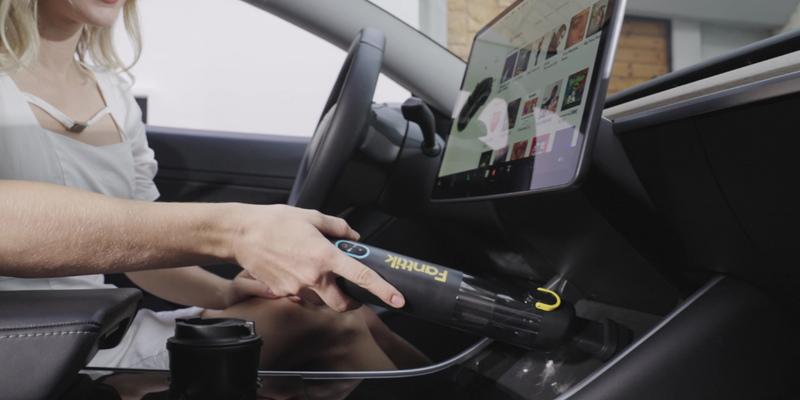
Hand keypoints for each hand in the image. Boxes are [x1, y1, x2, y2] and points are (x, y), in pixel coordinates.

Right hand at [229, 204, 405, 311]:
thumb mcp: (312, 217)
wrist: (241, 234)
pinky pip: (302, 295)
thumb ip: (338, 228)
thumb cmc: (274, 223)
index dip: (383, 290)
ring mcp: (297, 288)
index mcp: (325, 257)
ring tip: (319, 271)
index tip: (397, 299)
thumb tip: (353, 238)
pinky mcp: (283, 292)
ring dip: (328, 292)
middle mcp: (313, 277)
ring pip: (322, 300)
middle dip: (354, 301)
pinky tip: (298, 269)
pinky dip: (307, 286)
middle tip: (355, 291)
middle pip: (344, 304)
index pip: (362, 277)